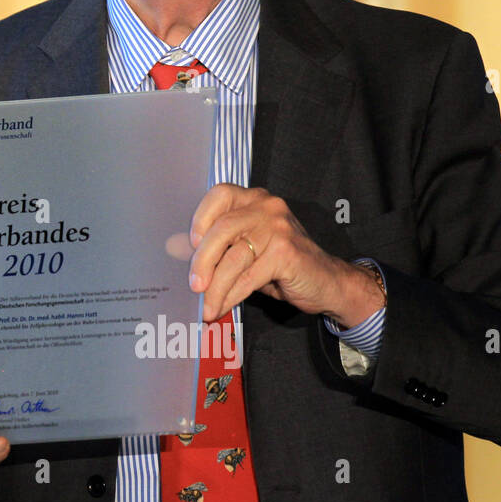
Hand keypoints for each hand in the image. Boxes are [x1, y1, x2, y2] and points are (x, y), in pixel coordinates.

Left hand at [187, 184, 384, 327]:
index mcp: (253, 199)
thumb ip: (213, 246)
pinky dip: (231, 295)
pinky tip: (222, 306)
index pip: (219, 195)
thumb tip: (173, 247)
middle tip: (193, 285)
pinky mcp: (287, 252)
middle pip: (222, 228)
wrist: (327, 282)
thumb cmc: (279, 264)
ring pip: (234, 257)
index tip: (189, 244)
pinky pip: (248, 277)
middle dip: (202, 260)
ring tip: (206, 306)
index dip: (201, 217)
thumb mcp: (243, 251)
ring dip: (216, 287)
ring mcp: (279, 228)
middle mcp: (267, 207)